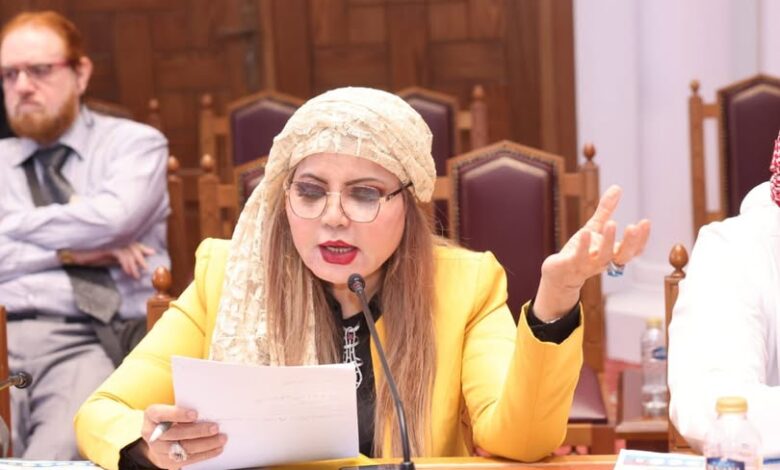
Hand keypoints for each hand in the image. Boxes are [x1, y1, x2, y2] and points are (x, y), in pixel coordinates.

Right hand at [68, 242, 154, 278]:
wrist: (71, 251)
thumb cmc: (87, 253)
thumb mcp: (105, 256)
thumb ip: (116, 257)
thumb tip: (129, 262)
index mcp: (115, 238)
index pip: (131, 242)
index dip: (141, 247)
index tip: (151, 252)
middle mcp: (115, 237)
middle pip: (133, 245)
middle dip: (141, 256)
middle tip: (146, 268)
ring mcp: (111, 240)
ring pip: (129, 251)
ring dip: (134, 265)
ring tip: (136, 276)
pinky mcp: (107, 246)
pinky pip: (121, 255)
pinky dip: (126, 265)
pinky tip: (128, 272)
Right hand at [140, 405, 224, 468]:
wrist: (159, 440)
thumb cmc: (171, 418)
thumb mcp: (172, 409)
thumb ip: (184, 407)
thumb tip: (208, 409)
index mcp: (151, 416)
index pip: (161, 414)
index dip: (178, 414)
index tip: (195, 414)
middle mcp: (151, 434)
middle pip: (175, 434)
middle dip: (197, 431)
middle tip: (215, 427)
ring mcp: (158, 450)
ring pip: (183, 448)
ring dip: (205, 444)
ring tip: (221, 438)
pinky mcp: (168, 462)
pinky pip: (188, 459)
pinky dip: (205, 454)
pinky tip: (217, 448)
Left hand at [534, 185, 649, 320]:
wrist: (558, 275)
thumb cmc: (579, 251)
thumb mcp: (593, 227)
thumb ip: (606, 210)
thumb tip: (617, 187)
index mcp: (612, 253)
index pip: (632, 250)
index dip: (641, 239)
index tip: (645, 222)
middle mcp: (603, 261)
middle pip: (621, 255)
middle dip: (630, 242)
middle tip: (633, 227)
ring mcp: (588, 265)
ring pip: (602, 257)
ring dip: (608, 241)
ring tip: (612, 223)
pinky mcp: (571, 265)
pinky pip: (579, 257)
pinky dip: (583, 246)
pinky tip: (585, 232)